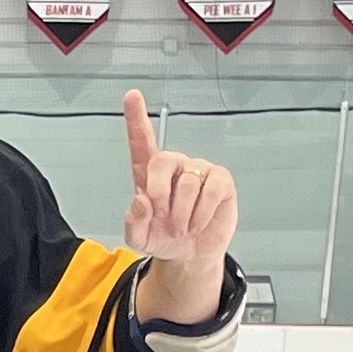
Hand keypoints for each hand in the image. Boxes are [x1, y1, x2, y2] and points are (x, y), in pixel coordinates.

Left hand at [122, 91, 238, 328]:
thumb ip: (133, 222)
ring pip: (187, 183)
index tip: (132, 96)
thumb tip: (140, 201)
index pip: (142, 141)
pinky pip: (211, 191)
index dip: (137, 118)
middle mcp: (175, 166)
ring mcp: (199, 171)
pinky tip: (198, 223)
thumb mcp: (139, 238)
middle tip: (161, 216)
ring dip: (182, 215)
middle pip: (162, 160)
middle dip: (159, 192)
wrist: (190, 256)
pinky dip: (201, 214)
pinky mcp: (220, 181)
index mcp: (149, 175)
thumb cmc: (164, 238)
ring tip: (182, 227)